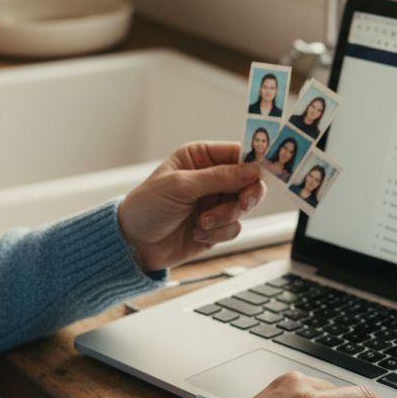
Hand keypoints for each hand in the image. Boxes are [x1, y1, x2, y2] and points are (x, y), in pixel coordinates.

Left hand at [117, 141, 266, 271]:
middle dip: (245, 195)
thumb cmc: (147, 207)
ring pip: (243, 207)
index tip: (263, 172)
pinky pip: (234, 228)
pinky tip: (197, 233)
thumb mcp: (181, 186)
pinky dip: (218, 233)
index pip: (238, 153)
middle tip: (240, 203)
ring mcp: (214, 203)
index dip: (254, 162)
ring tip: (201, 222)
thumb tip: (253, 170)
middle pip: (249, 181)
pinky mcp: (216, 227)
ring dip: (224, 217)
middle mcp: (211, 178)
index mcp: (200, 158)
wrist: (134, 244)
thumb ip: (219, 177)